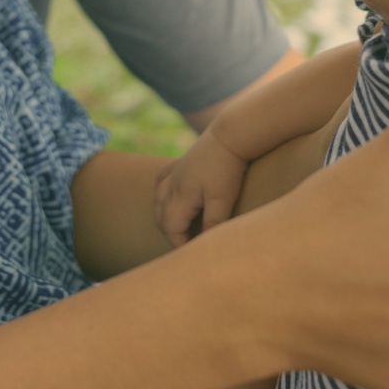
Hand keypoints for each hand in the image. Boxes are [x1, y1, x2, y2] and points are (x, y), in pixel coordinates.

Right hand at [152, 129, 249, 247]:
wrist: (230, 134)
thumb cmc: (227, 168)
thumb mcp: (223, 200)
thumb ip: (213, 223)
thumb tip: (206, 246)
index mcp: (180, 196)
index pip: (171, 228)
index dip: (180, 244)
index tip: (192, 253)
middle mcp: (171, 185)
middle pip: (161, 216)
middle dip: (170, 232)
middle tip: (187, 243)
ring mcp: (174, 172)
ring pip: (158, 199)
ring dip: (164, 215)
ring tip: (179, 225)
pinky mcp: (180, 162)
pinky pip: (161, 179)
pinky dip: (161, 191)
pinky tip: (167, 194)